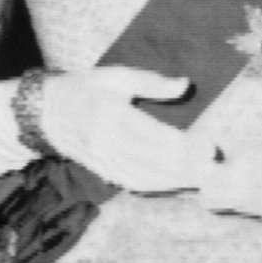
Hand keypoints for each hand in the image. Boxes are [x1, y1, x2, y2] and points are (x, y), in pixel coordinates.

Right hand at [40, 66, 218, 192]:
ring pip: (146, 178)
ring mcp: (104, 162)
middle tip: (215, 165)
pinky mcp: (103, 172)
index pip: (156, 137)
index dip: (185, 146)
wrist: (46, 112)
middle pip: (154, 163)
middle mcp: (107, 144)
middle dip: (187, 167)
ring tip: (204, 176)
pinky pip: (134, 184)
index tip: (210, 146)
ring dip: (177, 181)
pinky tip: (177, 183)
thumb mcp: (116, 75)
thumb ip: (152, 82)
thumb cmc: (85, 88)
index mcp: (112, 117)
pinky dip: (158, 187)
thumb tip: (185, 85)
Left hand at [196, 116, 261, 225]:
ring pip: (242, 206)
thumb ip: (249, 150)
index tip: (209, 151)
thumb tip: (218, 157)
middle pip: (221, 200)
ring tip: (259, 166)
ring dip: (240, 190)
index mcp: (260, 167)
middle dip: (217, 182)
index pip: (212, 183)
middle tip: (224, 161)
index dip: (202, 169)